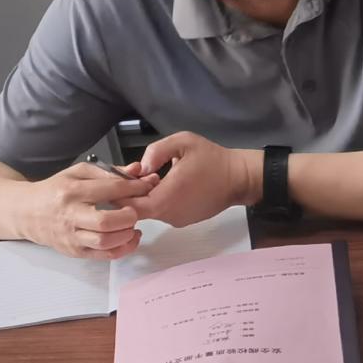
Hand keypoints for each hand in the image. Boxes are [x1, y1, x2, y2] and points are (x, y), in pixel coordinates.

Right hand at [21, 161, 157, 258]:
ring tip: (131, 224)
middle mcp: (70, 215)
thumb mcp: (76, 173)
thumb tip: (136, 170)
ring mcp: (71, 236)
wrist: (27, 213)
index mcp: (71, 191)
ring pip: (105, 241)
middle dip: (129, 215)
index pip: (110, 189)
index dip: (134, 187)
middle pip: (106, 221)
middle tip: (135, 209)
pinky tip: (128, 238)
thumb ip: (107, 172)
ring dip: (127, 234)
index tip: (146, 186)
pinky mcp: (75, 251)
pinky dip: (123, 248)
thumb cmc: (54, 191)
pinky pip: (104, 255)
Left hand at [124, 131, 254, 229]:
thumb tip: (141, 168)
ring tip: (157, 175)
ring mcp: (177, 220)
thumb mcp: (183, 142)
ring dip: (146, 194)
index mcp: (165, 199)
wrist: (240, 178)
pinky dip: (159, 199)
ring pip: (149, 210)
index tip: (125, 173)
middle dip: (132, 190)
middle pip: (136, 209)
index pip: (128, 205)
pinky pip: (163, 211)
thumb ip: (156, 151)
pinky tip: (167, 183)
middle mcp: (168, 215)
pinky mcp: (184, 220)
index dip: (121, 190)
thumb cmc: (213, 159)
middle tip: (140, 171)